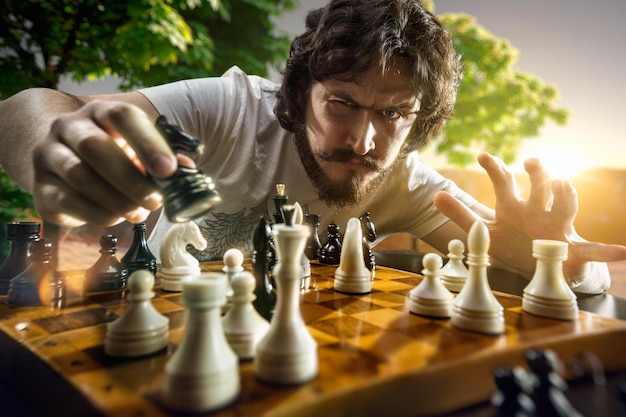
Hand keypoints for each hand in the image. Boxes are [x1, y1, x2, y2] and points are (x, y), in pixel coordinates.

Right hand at [32, 100, 177, 226]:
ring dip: (115, 200)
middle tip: (155, 201)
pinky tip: (116, 218)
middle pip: (95, 147)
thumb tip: (186, 169)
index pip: (122, 116)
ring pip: (79, 175)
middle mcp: (69, 127)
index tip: (169, 171)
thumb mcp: (140, 149)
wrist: (65, 160)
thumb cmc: (115, 154)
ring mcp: (49, 155)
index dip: (147, 143)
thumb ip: (164, 158)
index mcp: (100, 112)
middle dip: (131, 179)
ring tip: (139, 212)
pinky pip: (67, 201)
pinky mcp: (40, 186)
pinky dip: (97, 214)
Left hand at [433, 152, 625, 284]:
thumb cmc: (512, 243)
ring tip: (564, 184)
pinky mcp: (571, 249)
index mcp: (513, 208)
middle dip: (538, 174)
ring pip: (564, 207)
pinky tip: (624, 254)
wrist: (540, 265)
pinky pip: (592, 250)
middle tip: (532, 162)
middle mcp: (536, 212)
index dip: (494, 169)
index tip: (482, 154)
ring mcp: (555, 228)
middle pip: (538, 187)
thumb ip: (460, 214)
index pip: (504, 183)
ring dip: (566, 195)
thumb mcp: (484, 232)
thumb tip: (434, 194)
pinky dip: (608, 252)